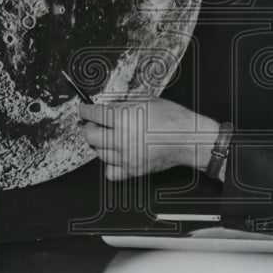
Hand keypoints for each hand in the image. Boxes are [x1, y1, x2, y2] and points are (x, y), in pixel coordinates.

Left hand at [80, 98, 220, 180]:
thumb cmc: (172, 118)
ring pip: (99, 153)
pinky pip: (110, 172)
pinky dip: (109, 163)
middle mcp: (121, 138)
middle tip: (95, 123)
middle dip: (89, 127)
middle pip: (90, 135)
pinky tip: (115, 155)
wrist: (189, 138)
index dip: (85, 110)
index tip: (84, 110)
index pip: (93, 114)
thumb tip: (107, 105)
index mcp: (123, 118)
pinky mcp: (132, 170)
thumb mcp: (146, 100)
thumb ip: (123, 103)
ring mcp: (126, 157)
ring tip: (108, 137)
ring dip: (100, 144)